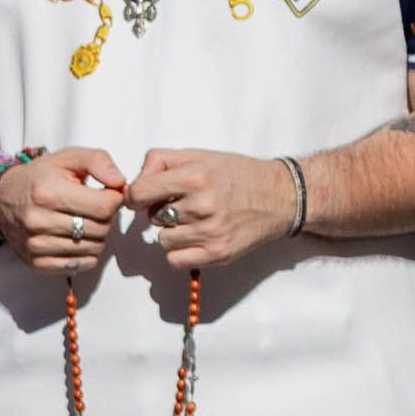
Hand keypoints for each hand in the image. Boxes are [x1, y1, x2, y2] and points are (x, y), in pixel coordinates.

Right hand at [0, 148, 138, 269]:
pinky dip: (87, 252)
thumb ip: (99, 161)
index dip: (114, 198)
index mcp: (48, 192)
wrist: (3, 199)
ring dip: (98, 235)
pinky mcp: (37, 263)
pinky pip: (81, 264)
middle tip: (94, 207)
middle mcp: (39, 221)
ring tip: (84, 220)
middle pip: (101, 229)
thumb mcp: (68, 157)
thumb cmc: (41, 177)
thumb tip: (120, 182)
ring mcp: (36, 245)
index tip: (107, 193)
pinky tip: (77, 237)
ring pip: (94, 248)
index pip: (104, 206)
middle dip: (106, 217)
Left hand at [126, 144, 305, 272]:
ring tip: (195, 220)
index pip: (140, 192)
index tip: (144, 196)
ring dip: (173, 232)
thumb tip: (135, 183)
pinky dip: (180, 252)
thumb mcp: (199, 155)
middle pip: (152, 216)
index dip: (136, 195)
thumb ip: (161, 161)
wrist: (279, 196)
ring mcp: (210, 232)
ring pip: (163, 239)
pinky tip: (195, 238)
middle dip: (161, 210)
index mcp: (196, 176)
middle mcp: (202, 205)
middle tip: (183, 204)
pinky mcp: (217, 254)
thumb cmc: (237, 174)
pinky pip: (175, 260)